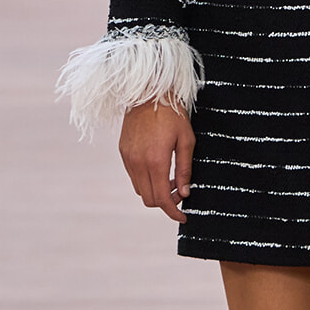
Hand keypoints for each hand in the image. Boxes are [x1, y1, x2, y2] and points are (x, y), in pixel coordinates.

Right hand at [119, 102, 194, 223]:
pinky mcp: (123, 152)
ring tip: (171, 180)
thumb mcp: (186, 141)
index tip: (183, 217)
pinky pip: (133, 176)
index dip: (173, 212)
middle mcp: (138, 163)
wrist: (148, 93)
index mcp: (156, 161)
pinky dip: (146, 180)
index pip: (162, 199)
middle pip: (150, 199)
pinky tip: (158, 169)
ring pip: (140, 190)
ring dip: (155, 191)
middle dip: (166, 203)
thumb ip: (185, 169)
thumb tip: (185, 193)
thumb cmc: (173, 115)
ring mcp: (128, 158)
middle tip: (181, 193)